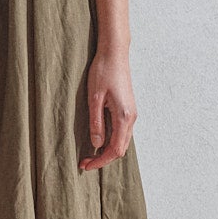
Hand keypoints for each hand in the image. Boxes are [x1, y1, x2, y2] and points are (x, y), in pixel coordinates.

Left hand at [80, 51, 136, 169]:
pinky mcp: (129, 109)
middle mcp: (131, 117)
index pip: (115, 149)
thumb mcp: (94, 98)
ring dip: (108, 150)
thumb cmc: (103, 71)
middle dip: (104, 158)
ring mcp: (132, 113)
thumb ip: (96, 122)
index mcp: (124, 116)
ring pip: (123, 141)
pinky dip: (112, 140)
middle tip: (85, 162)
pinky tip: (100, 139)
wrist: (115, 53)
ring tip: (90, 153)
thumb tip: (96, 143)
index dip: (101, 160)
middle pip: (121, 149)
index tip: (86, 165)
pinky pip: (123, 132)